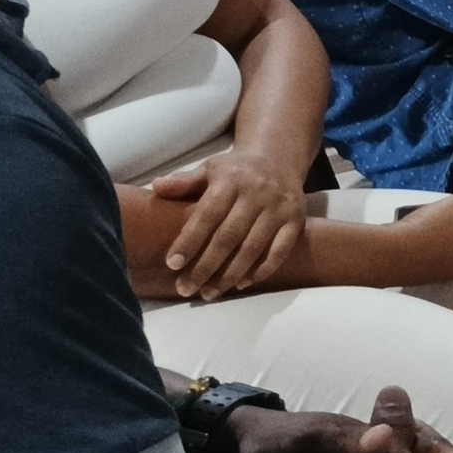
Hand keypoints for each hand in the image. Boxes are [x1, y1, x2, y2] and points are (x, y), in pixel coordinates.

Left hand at [146, 147, 306, 301]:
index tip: (172, 264)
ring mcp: (279, 208)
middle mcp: (258, 193)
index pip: (207, 215)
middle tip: (185, 288)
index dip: (190, 240)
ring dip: (229, 275)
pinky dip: (260, 271)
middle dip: (205, 266)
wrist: (280, 159)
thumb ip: (184, 182)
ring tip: (208, 293)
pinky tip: (240, 283)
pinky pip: (279, 252)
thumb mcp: (210, 169)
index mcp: (231, 180)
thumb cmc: (236, 170)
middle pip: (228, 237)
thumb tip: (156, 187)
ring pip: (252, 249)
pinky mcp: (296, 221)